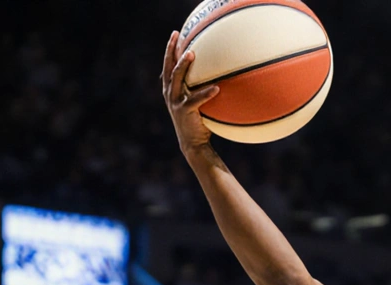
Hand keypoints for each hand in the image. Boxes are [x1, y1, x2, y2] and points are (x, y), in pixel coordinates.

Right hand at [162, 31, 218, 154]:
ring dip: (183, 65)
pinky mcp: (184, 111)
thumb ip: (201, 90)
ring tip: (192, 53)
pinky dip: (206, 93)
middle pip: (168, 67)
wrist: (193, 144)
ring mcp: (175, 101)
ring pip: (177, 78)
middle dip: (172, 50)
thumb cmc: (199, 123)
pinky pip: (196, 100)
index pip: (169, 65)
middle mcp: (170, 93)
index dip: (170, 49)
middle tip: (178, 36)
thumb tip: (221, 76)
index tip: (176, 34)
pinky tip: (217, 88)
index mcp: (171, 90)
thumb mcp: (198, 103)